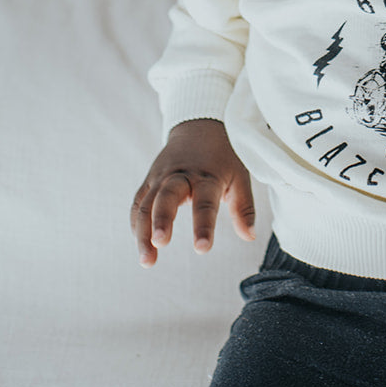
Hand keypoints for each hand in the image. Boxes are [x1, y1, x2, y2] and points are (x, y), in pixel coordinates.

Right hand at [130, 118, 255, 265]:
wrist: (199, 125)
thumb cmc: (222, 156)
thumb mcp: (240, 176)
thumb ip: (243, 207)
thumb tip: (250, 236)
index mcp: (206, 176)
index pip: (205, 202)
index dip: (203, 225)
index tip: (202, 248)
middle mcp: (180, 175)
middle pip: (166, 196)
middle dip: (162, 220)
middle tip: (161, 243)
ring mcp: (160, 177)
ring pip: (146, 204)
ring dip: (143, 232)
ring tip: (147, 261)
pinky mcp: (149, 181)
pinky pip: (137, 204)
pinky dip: (136, 225)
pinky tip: (142, 246)